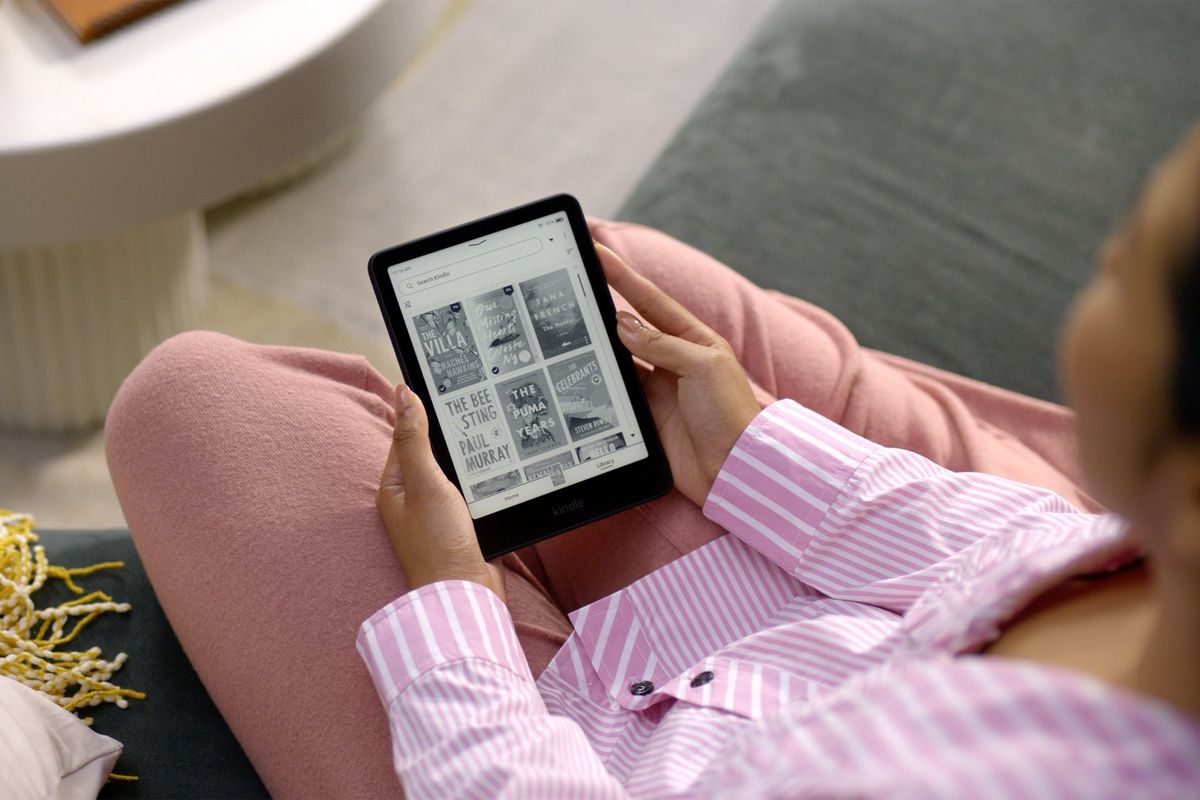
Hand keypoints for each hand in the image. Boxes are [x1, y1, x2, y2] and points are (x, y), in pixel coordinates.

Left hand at [376, 384, 506, 602]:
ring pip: (453, 471)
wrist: (466, 593)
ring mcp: (436, 513)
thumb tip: (403, 394)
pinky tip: (496, 470)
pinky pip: (469, 491)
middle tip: (474, 406)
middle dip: (449, 434)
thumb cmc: (438, 543)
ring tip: (489, 433)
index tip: (444, 386)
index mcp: (395, 486)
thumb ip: (415, 439)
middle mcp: (412, 498)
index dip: (421, 412)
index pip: (405, 436)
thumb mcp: (425, 483)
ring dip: (467, 458)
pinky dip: (480, 480)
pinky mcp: (460, 525)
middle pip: (431, 452)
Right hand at [597, 243, 761, 506]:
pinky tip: (581, 372)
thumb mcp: (702, 366)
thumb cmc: (730, 413)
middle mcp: (673, 358)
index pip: (650, 300)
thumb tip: (623, 324)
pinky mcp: (645, 415)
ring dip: (598, 346)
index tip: (597, 253)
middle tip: (572, 290)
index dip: (623, 276)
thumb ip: (662, 343)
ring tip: (568, 329)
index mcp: (693, 338)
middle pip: (629, 327)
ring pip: (618, 359)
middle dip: (602, 308)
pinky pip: (616, 392)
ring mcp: (657, 387)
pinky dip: (600, 382)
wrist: (732, 469)